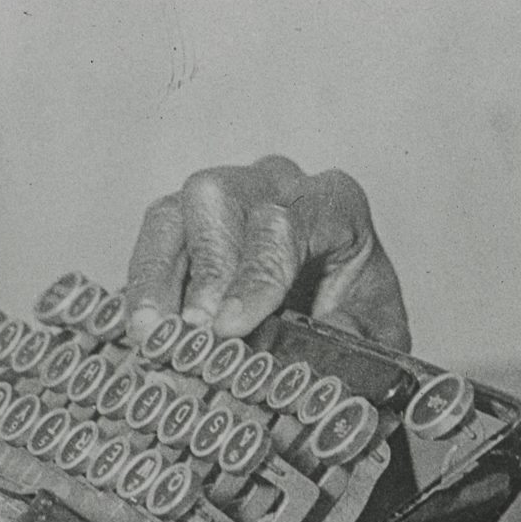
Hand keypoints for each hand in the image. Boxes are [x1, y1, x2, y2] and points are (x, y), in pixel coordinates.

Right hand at [125, 156, 409, 349]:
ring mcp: (225, 197)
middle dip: (206, 268)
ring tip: (152, 334)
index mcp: (332, 203)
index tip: (231, 326)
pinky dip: (143, 283)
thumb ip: (357, 333)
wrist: (340, 311)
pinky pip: (155, 236)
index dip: (255, 276)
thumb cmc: (358, 312)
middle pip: (222, 199)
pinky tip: (143, 328)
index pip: (286, 223)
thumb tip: (323, 336)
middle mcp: (276, 185)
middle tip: (197, 329)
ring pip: (177, 210)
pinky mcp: (187, 221)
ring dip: (158, 276)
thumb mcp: (377, 331)